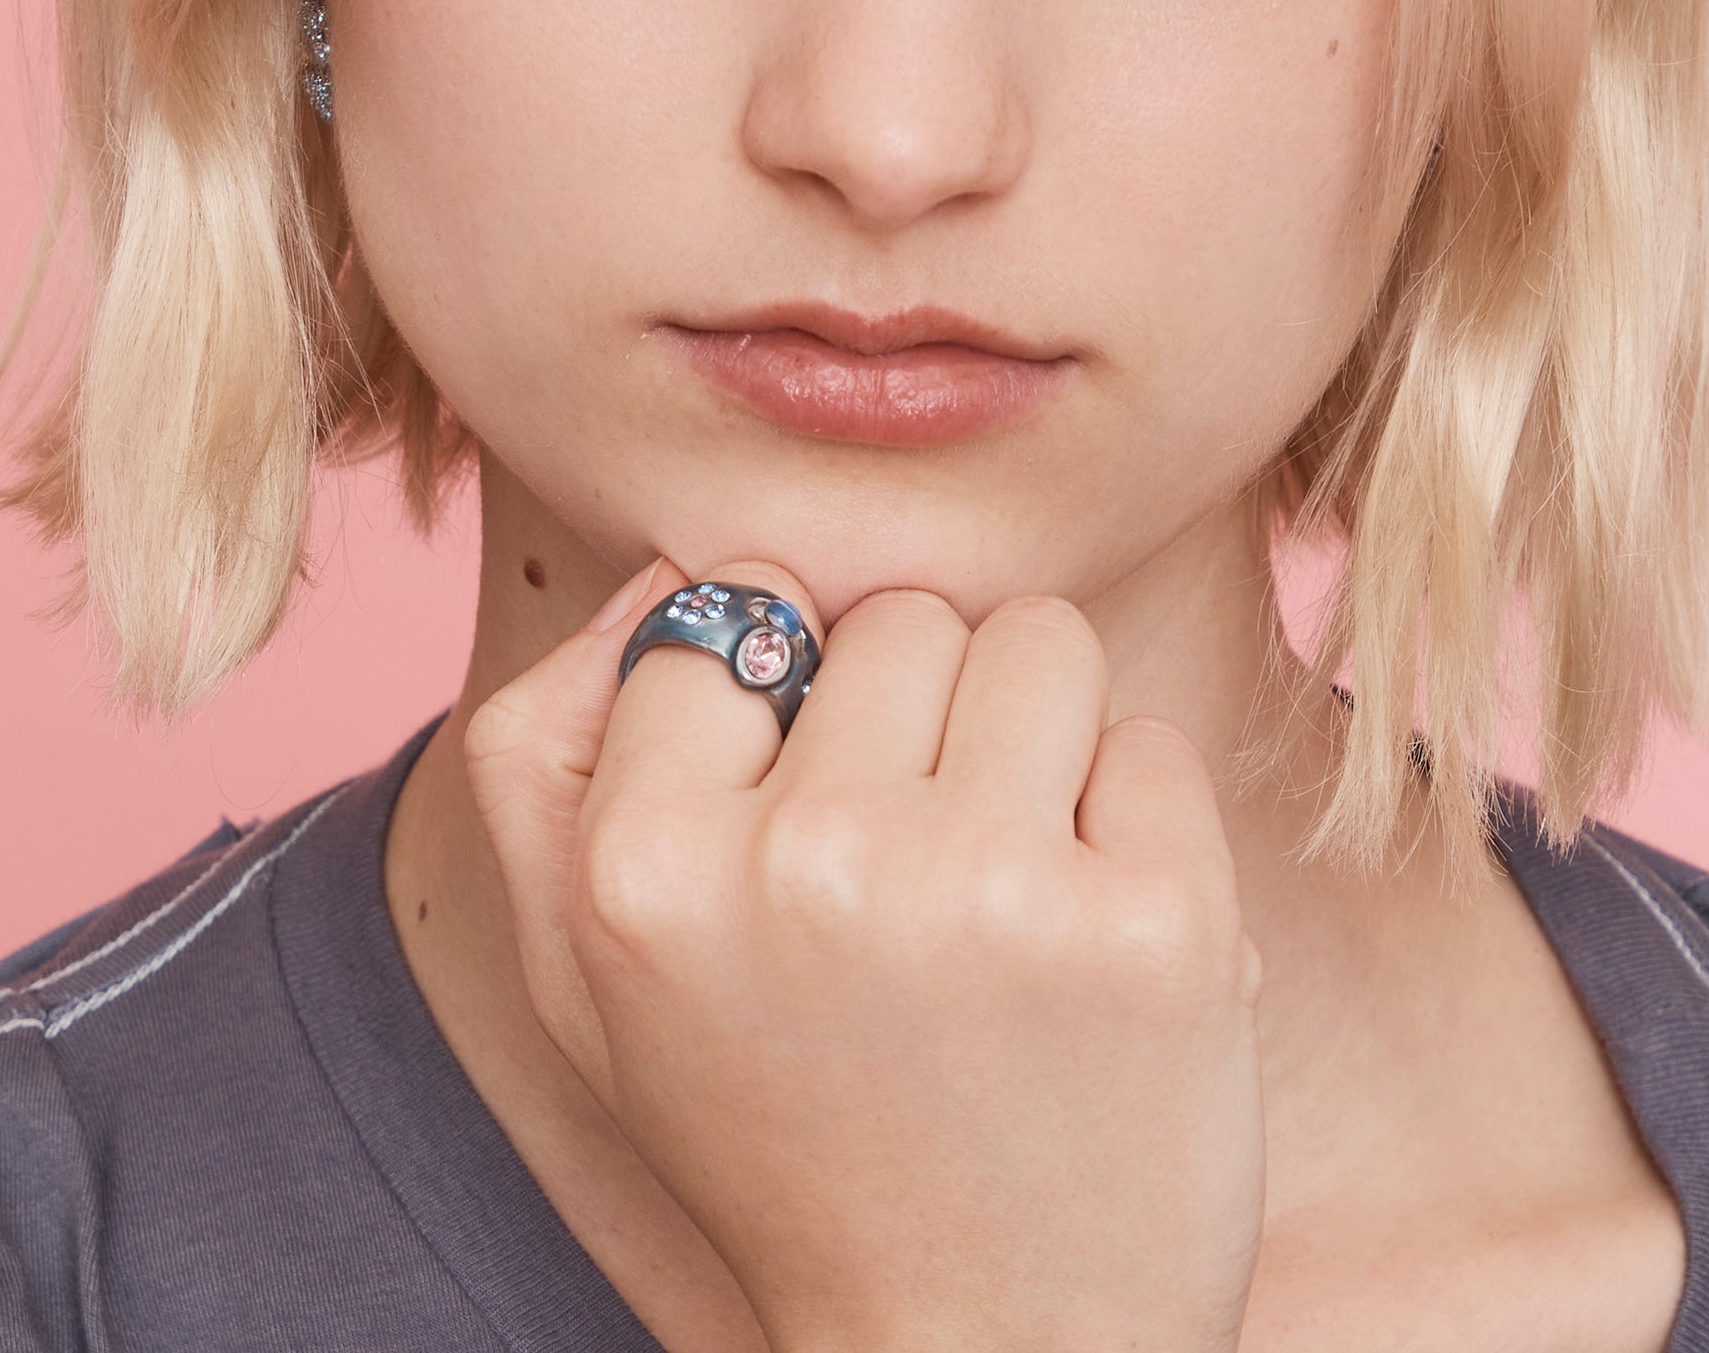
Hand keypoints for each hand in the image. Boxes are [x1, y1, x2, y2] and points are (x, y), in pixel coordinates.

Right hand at [468, 560, 1263, 1352]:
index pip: (738, 599)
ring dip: (1038, 745)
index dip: (786, 699)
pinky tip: (1092, 956)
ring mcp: (988, 890)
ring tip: (1005, 901)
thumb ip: (555, 757)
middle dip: (923, 720)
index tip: (803, 817)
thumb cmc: (786, 1136)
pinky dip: (1138, 830)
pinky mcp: (1153, 925)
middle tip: (915, 887)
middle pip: (901, 614)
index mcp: (644, 866)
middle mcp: (808, 863)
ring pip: (1039, 639)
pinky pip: (1149, 743)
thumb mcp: (589, 981)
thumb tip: (675, 572)